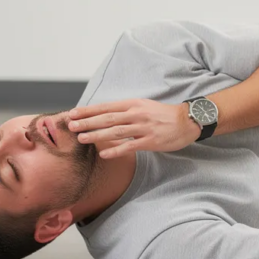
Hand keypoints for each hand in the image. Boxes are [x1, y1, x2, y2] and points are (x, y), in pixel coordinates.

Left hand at [68, 99, 201, 157]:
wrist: (186, 121)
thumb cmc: (163, 115)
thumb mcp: (143, 106)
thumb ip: (126, 111)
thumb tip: (105, 116)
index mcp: (133, 104)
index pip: (106, 107)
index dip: (88, 110)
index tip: (73, 113)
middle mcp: (136, 114)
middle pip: (107, 118)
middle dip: (88, 122)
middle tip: (71, 125)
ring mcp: (143, 128)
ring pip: (116, 131)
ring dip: (97, 135)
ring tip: (82, 138)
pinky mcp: (150, 141)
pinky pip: (130, 146)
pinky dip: (116, 150)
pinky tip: (104, 154)